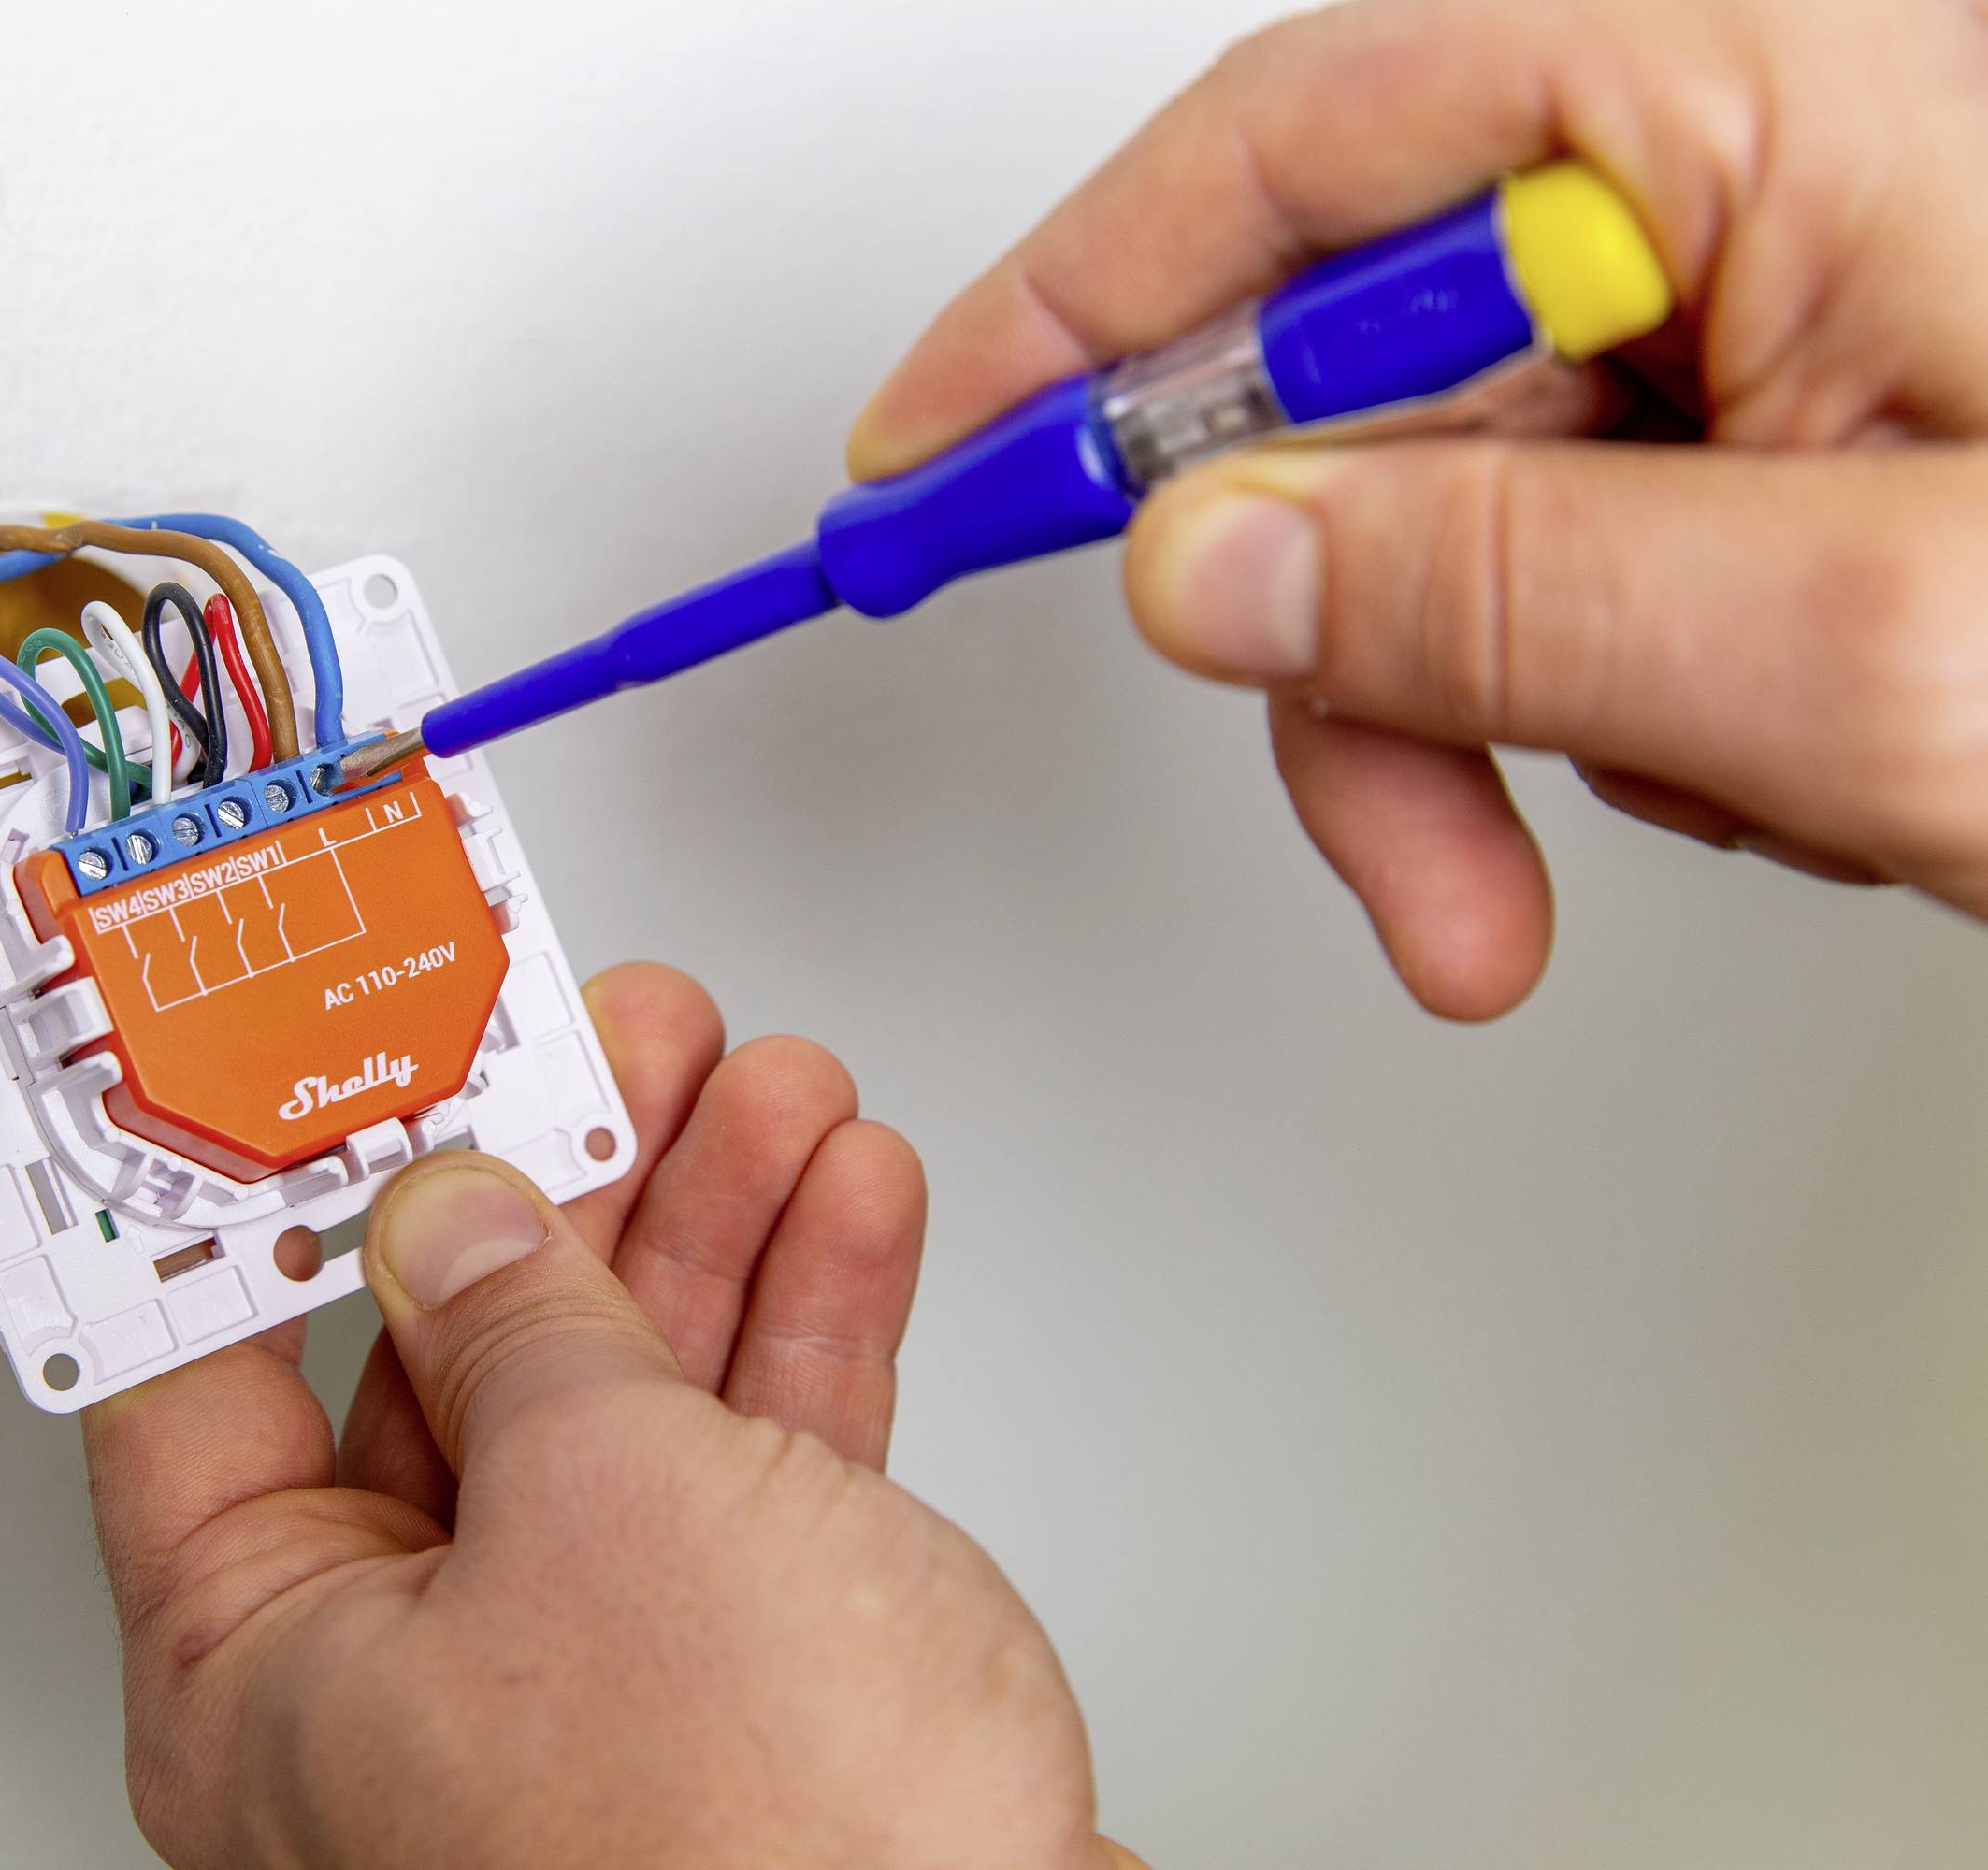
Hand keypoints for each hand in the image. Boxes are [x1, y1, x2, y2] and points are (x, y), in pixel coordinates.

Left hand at [84, 963, 1138, 1869]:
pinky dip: (798, 1336)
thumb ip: (522, 1321)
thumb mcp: (602, 1498)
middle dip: (563, 1182)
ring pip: (617, 1406)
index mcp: (269, 1680)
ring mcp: (573, 1703)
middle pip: (446, 1370)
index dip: (252, 1206)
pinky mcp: (732, 1706)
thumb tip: (458, 1214)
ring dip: (708, 1229)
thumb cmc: (762, 1863)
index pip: (199, 1386)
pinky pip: (742, 1482)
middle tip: (610, 1043)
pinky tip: (844, 1208)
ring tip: (766, 1087)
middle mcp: (397, 1702)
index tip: (300, 1069)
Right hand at [853, 0, 1987, 1019]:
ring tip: (1595, 859)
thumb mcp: (1870, 647)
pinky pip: (1574, 554)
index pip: (1307, 143)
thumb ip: (1499, 593)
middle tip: (1398, 849)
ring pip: (1462, 499)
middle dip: (1350, 640)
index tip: (928, 458)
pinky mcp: (1802, 413)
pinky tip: (1743, 768)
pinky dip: (1588, 705)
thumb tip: (1208, 561)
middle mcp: (1761, 156)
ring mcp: (1786, 291)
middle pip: (1370, 364)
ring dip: (1476, 716)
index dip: (1077, 308)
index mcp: (1771, 88)